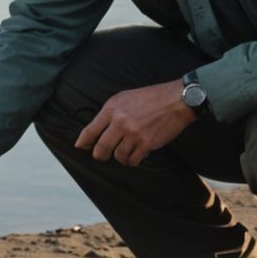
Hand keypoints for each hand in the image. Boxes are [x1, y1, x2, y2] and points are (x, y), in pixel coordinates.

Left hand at [76, 80, 196, 166]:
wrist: (176, 100)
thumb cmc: (151, 98)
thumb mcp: (125, 97)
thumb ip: (111, 112)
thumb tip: (98, 130)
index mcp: (112, 108)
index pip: (90, 130)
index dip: (83, 142)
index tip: (80, 147)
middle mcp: (120, 121)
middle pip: (101, 148)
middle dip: (100, 155)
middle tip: (103, 155)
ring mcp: (133, 133)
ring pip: (118, 156)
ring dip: (121, 157)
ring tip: (127, 151)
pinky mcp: (146, 143)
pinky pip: (133, 160)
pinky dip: (134, 160)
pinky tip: (137, 154)